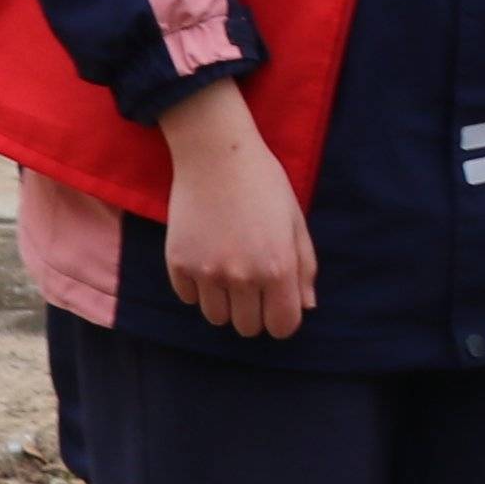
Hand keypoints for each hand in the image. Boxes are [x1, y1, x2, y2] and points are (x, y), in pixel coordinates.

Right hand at [158, 86, 313, 337]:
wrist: (215, 155)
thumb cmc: (264, 185)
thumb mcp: (295, 222)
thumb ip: (304, 268)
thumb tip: (306, 306)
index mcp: (277, 268)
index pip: (282, 327)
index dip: (281, 318)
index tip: (277, 303)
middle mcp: (242, 276)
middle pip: (248, 328)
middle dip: (253, 312)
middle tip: (251, 284)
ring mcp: (206, 272)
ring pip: (216, 318)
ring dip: (224, 303)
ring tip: (227, 271)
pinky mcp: (178, 263)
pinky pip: (188, 298)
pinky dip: (197, 288)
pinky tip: (205, 260)